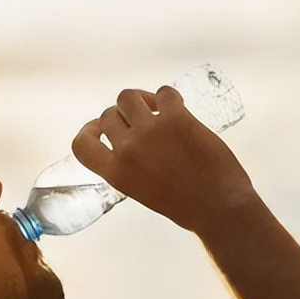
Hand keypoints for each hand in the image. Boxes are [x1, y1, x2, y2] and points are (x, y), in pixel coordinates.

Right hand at [71, 86, 255, 234]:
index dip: (88, 130)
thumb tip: (129, 142)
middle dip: (122, 115)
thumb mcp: (140, 190)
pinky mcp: (176, 118)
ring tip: (155, 108)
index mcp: (115, 173)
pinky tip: (176, 108)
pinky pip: (163, 92)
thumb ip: (128, 166)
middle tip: (139, 119)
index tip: (98, 127)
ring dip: (139, 99)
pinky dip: (168, 96)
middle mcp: (127, 149)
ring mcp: (150, 131)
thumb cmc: (184, 205)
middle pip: (108, 115)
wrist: (217, 206)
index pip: (81, 144)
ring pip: (128, 97)